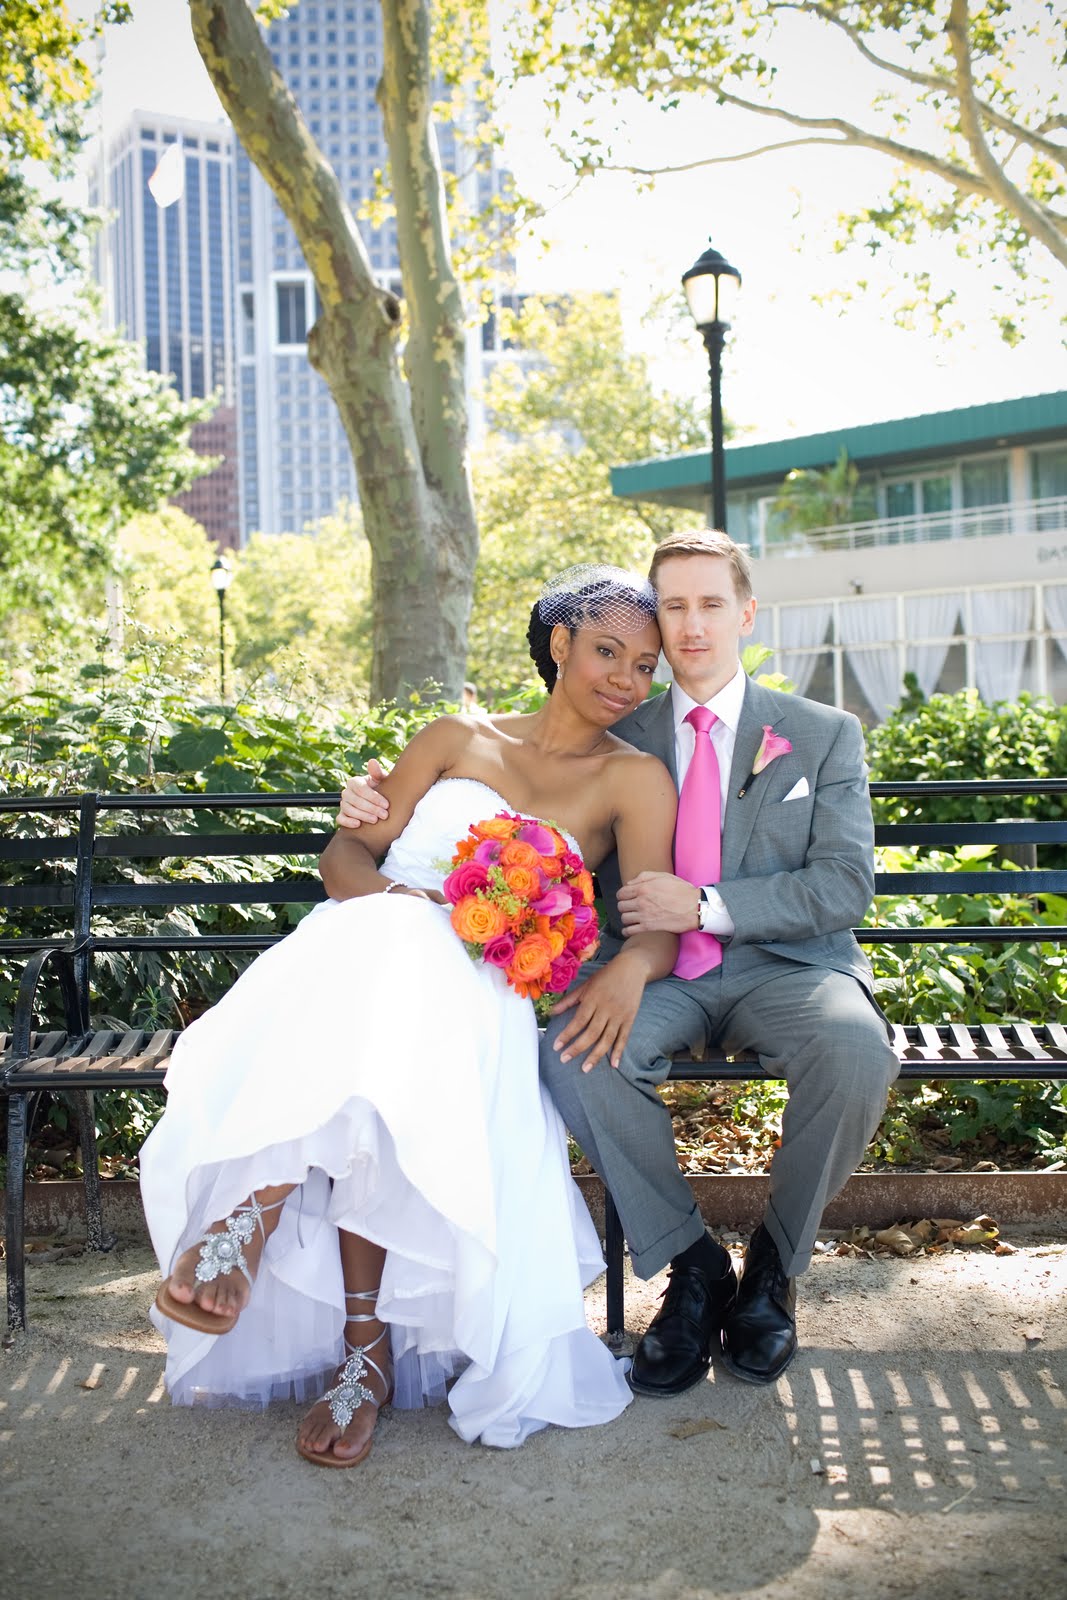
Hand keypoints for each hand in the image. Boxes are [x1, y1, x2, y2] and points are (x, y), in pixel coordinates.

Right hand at [337, 759, 390, 828]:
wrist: (378, 803)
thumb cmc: (380, 789)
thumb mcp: (381, 780)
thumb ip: (377, 772)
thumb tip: (372, 761)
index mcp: (355, 782)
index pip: (361, 788)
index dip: (373, 797)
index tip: (386, 804)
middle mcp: (347, 792)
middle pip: (355, 800)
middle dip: (371, 808)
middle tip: (384, 815)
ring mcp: (343, 804)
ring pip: (348, 809)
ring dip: (362, 815)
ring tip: (375, 820)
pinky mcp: (342, 815)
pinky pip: (340, 819)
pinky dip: (347, 822)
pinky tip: (358, 824)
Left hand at [549, 955, 647, 1072]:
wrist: (632, 968)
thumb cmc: (605, 976)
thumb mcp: (585, 985)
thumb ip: (569, 1000)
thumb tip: (551, 1013)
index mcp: (593, 999)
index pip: (578, 1021)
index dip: (567, 1034)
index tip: (556, 1046)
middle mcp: (606, 1008)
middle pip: (591, 1032)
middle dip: (577, 1048)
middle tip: (564, 1060)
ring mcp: (619, 1015)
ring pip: (607, 1039)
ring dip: (596, 1055)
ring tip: (585, 1068)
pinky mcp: (630, 1019)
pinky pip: (624, 1038)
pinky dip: (619, 1051)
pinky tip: (614, 1065)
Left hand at [618, 871, 698, 936]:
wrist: (695, 907)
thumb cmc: (681, 890)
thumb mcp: (664, 876)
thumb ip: (644, 877)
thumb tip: (629, 883)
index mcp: (643, 888)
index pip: (621, 893)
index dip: (623, 895)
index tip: (627, 897)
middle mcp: (641, 902)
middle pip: (621, 906)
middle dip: (624, 906)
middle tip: (630, 907)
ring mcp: (644, 915)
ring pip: (624, 918)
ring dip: (626, 918)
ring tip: (632, 917)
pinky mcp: (649, 927)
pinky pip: (629, 931)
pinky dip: (627, 930)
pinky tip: (629, 929)